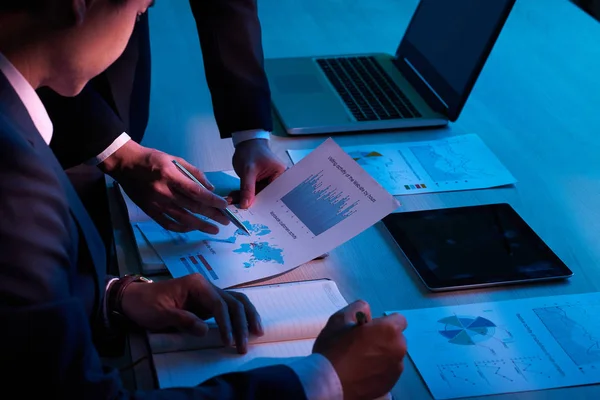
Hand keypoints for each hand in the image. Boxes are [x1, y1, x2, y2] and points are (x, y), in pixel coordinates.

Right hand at [101, 140, 228, 232]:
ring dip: (200, 226)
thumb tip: (210, 188)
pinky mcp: (150, 211)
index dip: (212, 200)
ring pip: (182, 219)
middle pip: (192, 207)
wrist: (125, 164)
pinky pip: (168, 224)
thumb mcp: (175, 159)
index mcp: (170, 176)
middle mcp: (163, 192)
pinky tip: (193, 228)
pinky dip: (182, 228)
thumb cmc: (152, 160)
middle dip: (212, 215)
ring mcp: (156, 204)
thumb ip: (194, 173)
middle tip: (225, 221)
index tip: (224, 205)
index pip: (196, 192)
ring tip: (214, 229)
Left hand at [120, 273, 262, 353]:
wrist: (135, 299)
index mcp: (197, 284)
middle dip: (242, 323)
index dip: (226, 323)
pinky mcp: (208, 303)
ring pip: (237, 301)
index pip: (219, 304)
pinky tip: (249, 326)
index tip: (228, 341)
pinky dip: (241, 316)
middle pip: (233, 301)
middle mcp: (207, 286)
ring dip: (248, 316)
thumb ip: (183, 320)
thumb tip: (205, 330)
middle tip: (245, 345)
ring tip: (258, 333)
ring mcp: (209, 293)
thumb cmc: (147, 304)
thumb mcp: (161, 314)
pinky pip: (230, 307)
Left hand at [231, 139, 285, 208]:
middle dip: (254, 204)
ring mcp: (266, 183)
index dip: (266, 205)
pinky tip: (232, 199)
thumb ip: (247, 188)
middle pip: (266, 197)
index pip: (275, 195)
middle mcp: (276, 181)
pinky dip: (242, 195)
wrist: (246, 142)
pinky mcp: (258, 184)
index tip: (256, 215)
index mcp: (280, 176)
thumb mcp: (248, 170)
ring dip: (244, 200)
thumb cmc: (251, 151)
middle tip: (242, 213)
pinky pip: (251, 192)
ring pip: (256, 196)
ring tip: (233, 205)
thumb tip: (245, 206)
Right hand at [313, 301, 407, 399]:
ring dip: (382, 355)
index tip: (369, 328)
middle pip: (396, 339)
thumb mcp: (340, 319)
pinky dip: (379, 370)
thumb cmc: (334, 348)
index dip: (383, 322)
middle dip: (384, 339)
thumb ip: (357, 308)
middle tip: (363, 344)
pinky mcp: (390, 385)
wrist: (329, 384)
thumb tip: (366, 311)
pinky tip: (362, 372)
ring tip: (361, 361)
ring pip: (392, 356)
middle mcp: (398, 349)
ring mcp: (396, 369)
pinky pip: (388, 371)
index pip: (398, 320)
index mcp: (389, 330)